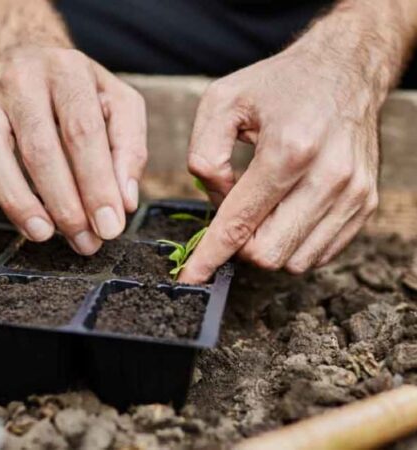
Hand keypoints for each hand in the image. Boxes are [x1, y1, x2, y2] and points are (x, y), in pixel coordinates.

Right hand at [0, 47, 146, 254]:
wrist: (27, 51)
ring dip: (16, 200)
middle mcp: (23, 82)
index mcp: (68, 72)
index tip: (110, 226)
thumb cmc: (80, 89)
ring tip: (42, 234)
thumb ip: (129, 148)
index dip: (97, 183)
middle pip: (38, 148)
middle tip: (84, 241)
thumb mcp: (119, 103)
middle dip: (64, 203)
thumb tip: (124, 202)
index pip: (82, 132)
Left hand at [179, 45, 380, 283]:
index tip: (191, 276)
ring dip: (267, 245)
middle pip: (268, 253)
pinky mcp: (366, 203)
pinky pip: (320, 253)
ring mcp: (353, 193)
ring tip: (263, 207)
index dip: (210, 255)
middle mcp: (329, 176)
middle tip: (234, 215)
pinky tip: (286, 213)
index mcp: (289, 149)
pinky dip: (294, 243)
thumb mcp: (222, 101)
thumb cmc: (280, 85)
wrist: (345, 70)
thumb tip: (215, 200)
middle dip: (239, 246)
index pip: (240, 222)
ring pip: (295, 261)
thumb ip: (204, 153)